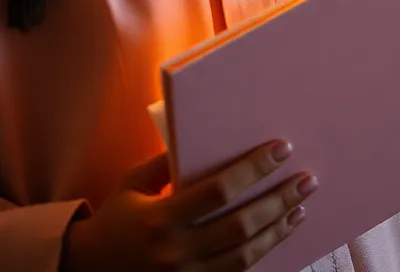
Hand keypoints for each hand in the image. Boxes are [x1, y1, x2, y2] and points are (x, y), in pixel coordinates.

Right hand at [60, 140, 316, 271]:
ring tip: (300, 207)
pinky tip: (279, 235)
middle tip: (307, 179)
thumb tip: (202, 140)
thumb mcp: (133, 183)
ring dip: (278, 230)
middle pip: (242, 225)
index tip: (281, 149)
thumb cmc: (116, 218)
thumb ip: (165, 163)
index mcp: (161, 218)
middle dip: (278, 199)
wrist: (93, 270)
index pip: (219, 190)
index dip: (254, 169)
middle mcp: (178, 252)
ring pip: (247, 255)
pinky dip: (262, 255)